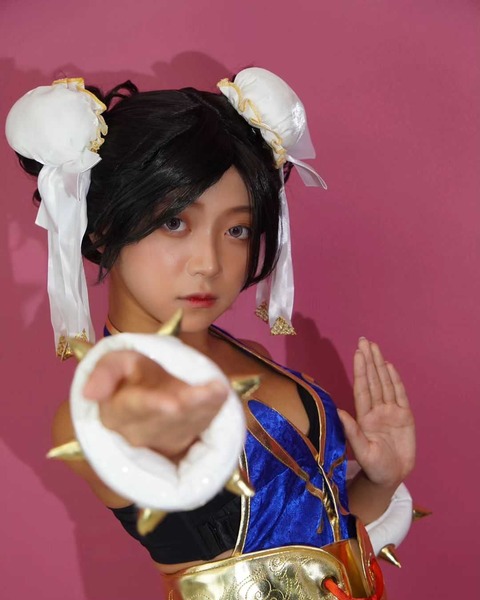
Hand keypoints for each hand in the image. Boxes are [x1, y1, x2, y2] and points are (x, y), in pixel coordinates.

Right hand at [83, 350, 227, 459]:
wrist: (143, 393)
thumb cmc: (131, 375)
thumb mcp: (117, 362)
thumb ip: (105, 372)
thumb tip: (90, 393)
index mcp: (116, 411)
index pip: (133, 410)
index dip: (152, 406)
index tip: (172, 402)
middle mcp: (136, 433)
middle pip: (165, 421)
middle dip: (189, 406)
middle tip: (211, 390)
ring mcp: (159, 442)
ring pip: (184, 427)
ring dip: (205, 410)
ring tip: (219, 390)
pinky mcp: (180, 444)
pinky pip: (197, 431)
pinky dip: (211, 413)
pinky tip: (221, 395)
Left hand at [338, 338, 414, 488]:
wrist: (390, 478)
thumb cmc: (373, 467)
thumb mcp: (362, 452)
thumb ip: (352, 432)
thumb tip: (338, 412)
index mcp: (364, 417)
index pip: (362, 388)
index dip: (361, 370)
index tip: (358, 353)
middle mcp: (376, 410)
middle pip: (373, 380)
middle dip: (369, 360)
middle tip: (365, 340)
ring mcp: (391, 412)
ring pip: (385, 384)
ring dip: (380, 365)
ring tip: (375, 347)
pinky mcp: (405, 417)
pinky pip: (400, 395)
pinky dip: (396, 381)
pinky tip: (390, 367)